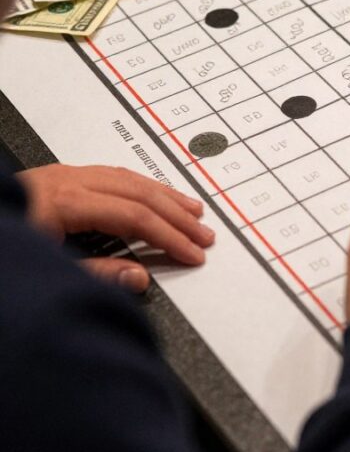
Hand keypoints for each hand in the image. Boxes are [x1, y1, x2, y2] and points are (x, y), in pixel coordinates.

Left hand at [18, 164, 212, 291]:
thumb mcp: (44, 270)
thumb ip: (95, 274)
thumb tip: (138, 277)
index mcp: (64, 202)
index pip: (135, 217)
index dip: (169, 236)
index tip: (192, 252)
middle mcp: (67, 181)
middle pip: (138, 192)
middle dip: (176, 215)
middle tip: (204, 234)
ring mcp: (62, 175)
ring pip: (128, 177)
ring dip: (164, 195)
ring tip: (192, 210)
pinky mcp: (57, 177)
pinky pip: (112, 174)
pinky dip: (140, 185)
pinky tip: (153, 194)